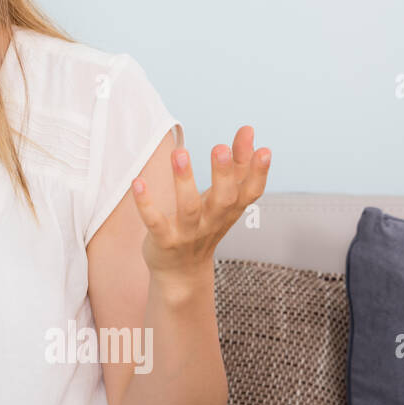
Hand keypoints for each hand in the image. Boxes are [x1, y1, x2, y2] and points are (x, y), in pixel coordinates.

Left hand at [131, 125, 270, 278]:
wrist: (181, 273)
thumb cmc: (204, 226)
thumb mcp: (222, 198)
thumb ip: (236, 166)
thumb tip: (248, 131)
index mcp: (229, 210)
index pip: (250, 192)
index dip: (258, 173)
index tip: (264, 150)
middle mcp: (212, 222)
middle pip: (223, 199)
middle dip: (222, 174)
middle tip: (220, 148)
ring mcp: (188, 233)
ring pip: (188, 208)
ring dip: (184, 181)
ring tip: (179, 153)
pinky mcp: (164, 241)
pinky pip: (155, 222)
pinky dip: (147, 204)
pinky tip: (138, 182)